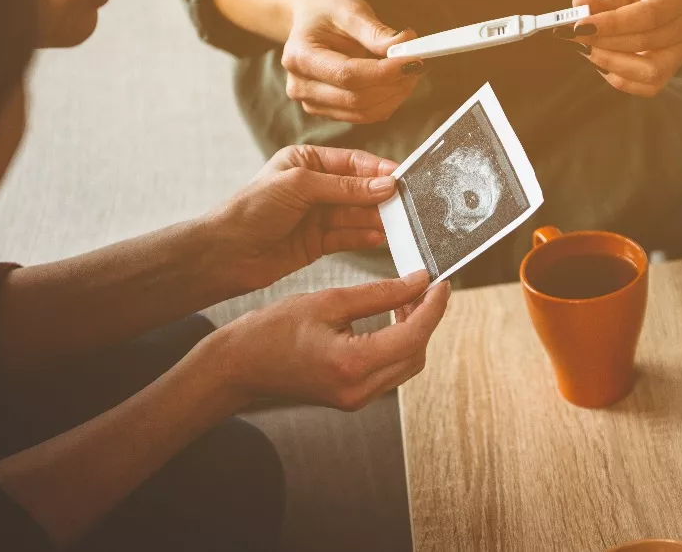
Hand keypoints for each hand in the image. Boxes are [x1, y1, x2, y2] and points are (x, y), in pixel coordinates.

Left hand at [206, 145, 399, 293]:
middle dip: (380, 197)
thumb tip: (385, 184)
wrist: (225, 253)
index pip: (351, 162)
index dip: (377, 169)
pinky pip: (348, 236)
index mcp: (306, 162)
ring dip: (376, 219)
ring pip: (356, 214)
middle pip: (358, 189)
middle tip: (406, 204)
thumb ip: (345, 187)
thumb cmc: (252, 210)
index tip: (401, 178)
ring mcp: (317, 216)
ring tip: (398, 224)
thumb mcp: (300, 187)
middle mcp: (314, 187)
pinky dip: (364, 237)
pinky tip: (380, 237)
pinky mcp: (318, 242)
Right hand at [209, 271, 450, 409]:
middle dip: (426, 319)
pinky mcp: (352, 397)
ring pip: (407, 365)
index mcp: (350, 365)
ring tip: (408, 298)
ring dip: (414, 332)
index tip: (442, 282)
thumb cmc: (272, 331)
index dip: (434, 308)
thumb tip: (418, 282)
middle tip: (423, 285)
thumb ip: (378, 293)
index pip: (413, 336)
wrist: (239, 366)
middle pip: (416, 354)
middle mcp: (358, 390)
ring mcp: (356, 399)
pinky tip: (391, 318)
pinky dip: (398, 344)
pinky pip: (390, 371)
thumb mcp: (327, 301)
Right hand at [282, 0, 424, 123]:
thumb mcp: (350, 10)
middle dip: (393, 84)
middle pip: (356, 99)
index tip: (412, 61)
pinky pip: (363, 115)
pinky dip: (386, 102)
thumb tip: (406, 44)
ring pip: (363, 112)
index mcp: (299, 57)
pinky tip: (397, 83)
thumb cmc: (326, 10)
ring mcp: (312, 103)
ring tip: (410, 72)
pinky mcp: (327, 111)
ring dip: (394, 96)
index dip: (384, 72)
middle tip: (417, 65)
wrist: (308, 17)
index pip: (348, 75)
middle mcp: (300, 86)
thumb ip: (376, 32)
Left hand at [559, 0, 681, 96]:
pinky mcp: (674, 63)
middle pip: (649, 42)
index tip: (579, 26)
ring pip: (651, 71)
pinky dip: (620, 77)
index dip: (612, 25)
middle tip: (574, 35)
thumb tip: (579, 9)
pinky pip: (649, 85)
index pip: (650, 15)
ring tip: (585, 47)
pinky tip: (600, 58)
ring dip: (612, 63)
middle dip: (606, 43)